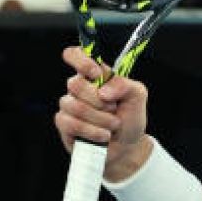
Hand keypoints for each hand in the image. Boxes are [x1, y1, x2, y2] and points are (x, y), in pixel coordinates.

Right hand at [55, 46, 152, 181]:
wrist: (127, 146)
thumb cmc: (130, 116)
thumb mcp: (137, 96)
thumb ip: (125, 85)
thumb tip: (104, 90)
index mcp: (95, 75)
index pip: (76, 54)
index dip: (81, 60)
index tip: (97, 73)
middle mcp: (79, 87)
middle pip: (75, 83)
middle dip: (100, 101)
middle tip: (114, 108)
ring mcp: (69, 105)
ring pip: (74, 106)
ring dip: (101, 118)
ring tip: (113, 125)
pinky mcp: (64, 124)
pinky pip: (71, 123)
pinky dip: (92, 131)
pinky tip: (103, 135)